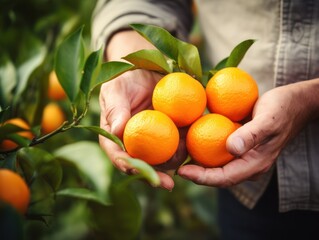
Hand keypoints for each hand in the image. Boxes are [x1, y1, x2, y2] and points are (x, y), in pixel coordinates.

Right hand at [99, 69, 187, 189]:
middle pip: (143, 166)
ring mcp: (155, 140)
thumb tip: (117, 132)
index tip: (140, 173)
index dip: (129, 168)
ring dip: (174, 163)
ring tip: (184, 156)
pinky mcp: (173, 132)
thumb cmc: (125, 78)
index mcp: (116, 138)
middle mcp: (135, 143)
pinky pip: (180, 144)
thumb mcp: (115, 89)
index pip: (119, 157)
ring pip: (164, 159)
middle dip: (155, 177)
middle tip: (168, 184)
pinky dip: (186, 147)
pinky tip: (194, 145)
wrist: (146, 68)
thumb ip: (116, 109)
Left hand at [178, 79, 318, 186]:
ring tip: (177, 156)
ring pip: (217, 165)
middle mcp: (248, 164)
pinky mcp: (240, 146)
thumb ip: (251, 134)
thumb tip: (230, 148)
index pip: (225, 178)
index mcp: (255, 164)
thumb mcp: (268, 119)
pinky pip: (219, 152)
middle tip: (173, 165)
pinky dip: (204, 149)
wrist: (293, 103)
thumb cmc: (282, 109)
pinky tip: (191, 140)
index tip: (181, 171)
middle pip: (218, 176)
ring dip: (198, 163)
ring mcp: (244, 156)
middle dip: (195, 174)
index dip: (202, 178)